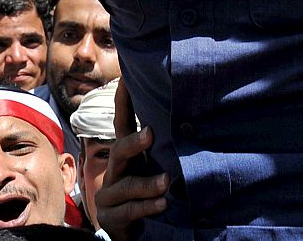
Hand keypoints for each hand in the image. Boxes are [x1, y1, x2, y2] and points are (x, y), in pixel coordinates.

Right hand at [98, 79, 169, 240]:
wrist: (130, 233)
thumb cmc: (146, 195)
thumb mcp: (153, 170)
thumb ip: (163, 151)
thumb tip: (193, 122)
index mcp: (126, 157)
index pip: (122, 124)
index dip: (122, 102)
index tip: (126, 77)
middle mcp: (115, 172)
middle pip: (119, 151)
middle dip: (134, 142)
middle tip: (151, 133)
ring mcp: (109, 195)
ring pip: (126, 185)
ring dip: (147, 183)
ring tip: (166, 182)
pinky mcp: (111, 218)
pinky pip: (129, 211)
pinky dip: (146, 207)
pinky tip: (162, 203)